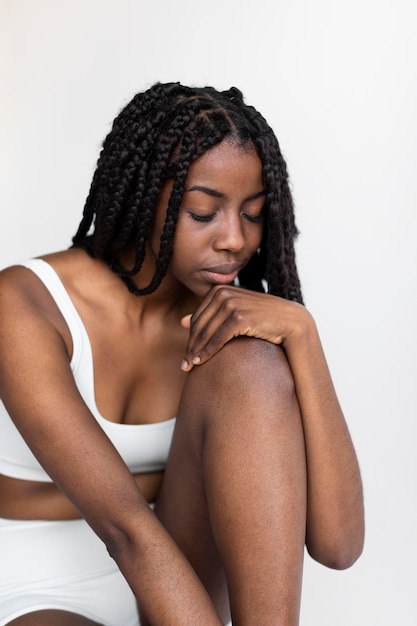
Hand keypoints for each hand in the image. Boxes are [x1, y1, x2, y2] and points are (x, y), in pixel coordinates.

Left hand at [180, 285, 305, 370]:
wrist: (290, 321)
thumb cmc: (261, 319)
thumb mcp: (234, 313)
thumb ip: (210, 315)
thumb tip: (182, 321)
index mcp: (219, 290)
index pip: (197, 317)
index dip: (190, 338)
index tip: (186, 355)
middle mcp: (223, 294)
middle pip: (199, 325)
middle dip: (190, 347)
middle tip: (183, 366)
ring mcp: (232, 304)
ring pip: (205, 332)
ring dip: (195, 351)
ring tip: (189, 367)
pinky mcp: (239, 317)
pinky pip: (217, 338)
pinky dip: (207, 351)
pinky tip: (200, 362)